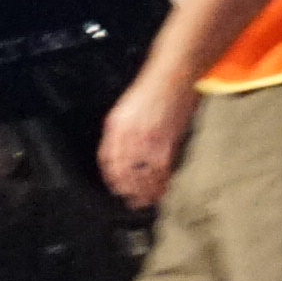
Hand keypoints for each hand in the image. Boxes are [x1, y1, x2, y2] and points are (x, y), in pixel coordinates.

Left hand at [97, 67, 198, 210]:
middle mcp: (130, 136)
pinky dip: (160, 183)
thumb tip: (116, 157)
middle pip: (125, 173)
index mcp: (116, 128)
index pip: (108, 161)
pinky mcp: (168, 143)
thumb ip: (116, 134)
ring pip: (144, 175)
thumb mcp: (122, 112)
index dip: (112, 178)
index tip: (115, 188)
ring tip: (144, 202)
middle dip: (128, 191)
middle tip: (130, 202)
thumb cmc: (148, 92)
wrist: (172, 78)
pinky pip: (162, 170)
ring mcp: (150, 141)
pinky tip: (161, 190)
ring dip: (144, 192)